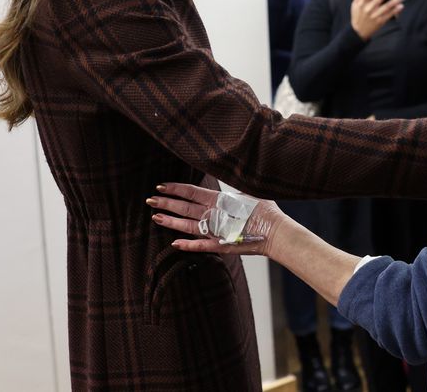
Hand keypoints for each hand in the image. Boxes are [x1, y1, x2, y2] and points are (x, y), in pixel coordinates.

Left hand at [146, 183, 287, 257]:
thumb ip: (235, 190)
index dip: (175, 188)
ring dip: (171, 221)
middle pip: (185, 207)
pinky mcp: (220, 245)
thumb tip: (230, 180)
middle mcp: (214, 213)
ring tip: (155, 217)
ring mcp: (215, 230)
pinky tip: (174, 244)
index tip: (160, 186)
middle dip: (166, 203)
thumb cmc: (267, 211)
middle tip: (150, 200)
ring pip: (187, 225)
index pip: (192, 191)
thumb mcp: (250, 193)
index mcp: (220, 199)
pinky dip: (186, 245)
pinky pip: (199, 245)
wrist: (277, 232)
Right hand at [350, 0, 402, 40]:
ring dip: (395, 1)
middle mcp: (369, 8)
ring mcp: (375, 15)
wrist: (358, 32)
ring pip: (387, 7)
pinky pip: (389, 15)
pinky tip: (401, 5)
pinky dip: (395, 11)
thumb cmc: (357, 15)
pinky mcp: (380, 22)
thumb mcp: (354, 5)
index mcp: (362, 3)